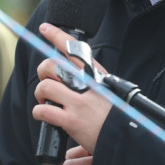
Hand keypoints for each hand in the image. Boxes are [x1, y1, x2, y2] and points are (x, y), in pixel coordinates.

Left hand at [32, 23, 112, 153]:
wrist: (126, 136)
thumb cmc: (117, 114)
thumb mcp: (109, 88)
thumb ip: (92, 80)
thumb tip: (74, 76)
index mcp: (95, 73)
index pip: (73, 48)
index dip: (56, 35)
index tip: (44, 28)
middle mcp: (86, 84)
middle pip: (51, 65)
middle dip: (42, 73)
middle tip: (46, 82)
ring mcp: (78, 101)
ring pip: (44, 86)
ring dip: (39, 94)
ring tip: (44, 101)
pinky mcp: (71, 120)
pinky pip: (43, 110)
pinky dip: (39, 112)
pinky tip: (44, 115)